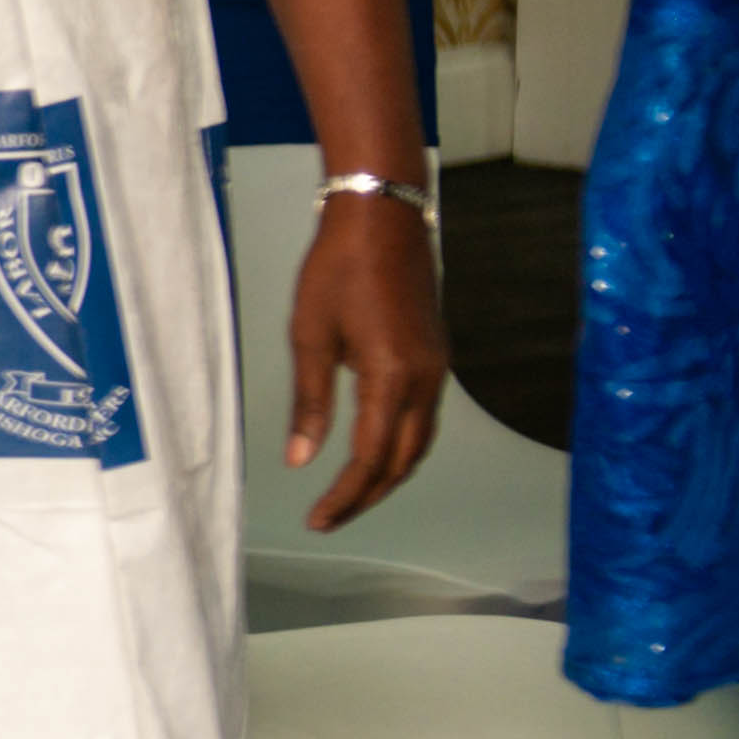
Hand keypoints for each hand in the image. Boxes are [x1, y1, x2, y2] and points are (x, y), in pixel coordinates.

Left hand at [284, 195, 447, 530]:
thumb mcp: (309, 336)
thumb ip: (309, 403)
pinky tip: (373, 451)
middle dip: (368, 495)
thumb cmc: (336, 269)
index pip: (372, 458)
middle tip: (328, 517)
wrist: (382, 218)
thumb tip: (301, 460)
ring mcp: (437, 368)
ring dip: (388, 474)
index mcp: (392, 377)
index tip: (317, 520)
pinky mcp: (436, 356)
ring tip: (348, 495)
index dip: (345, 497)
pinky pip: (423, 418)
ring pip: (420, 442)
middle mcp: (426, 380)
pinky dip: (400, 446)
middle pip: (403, 460)